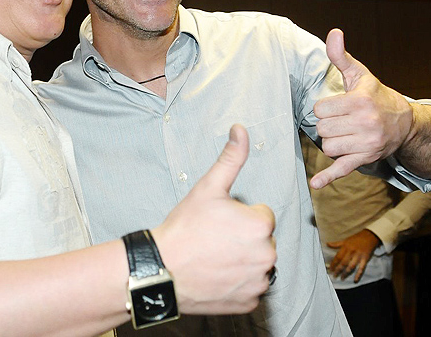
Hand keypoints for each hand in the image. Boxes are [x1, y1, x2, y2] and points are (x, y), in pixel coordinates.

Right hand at [154, 125, 276, 314]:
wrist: (163, 271)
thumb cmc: (184, 229)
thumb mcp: (207, 188)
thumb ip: (230, 158)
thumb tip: (240, 129)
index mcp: (260, 224)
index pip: (260, 214)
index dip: (238, 215)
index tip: (218, 222)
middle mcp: (267, 254)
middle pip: (261, 239)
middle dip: (243, 237)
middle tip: (214, 239)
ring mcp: (259, 280)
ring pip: (257, 262)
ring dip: (242, 259)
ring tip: (214, 257)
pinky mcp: (250, 301)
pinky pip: (250, 286)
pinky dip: (237, 282)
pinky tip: (216, 275)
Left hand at [310, 29, 412, 188]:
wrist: (403, 122)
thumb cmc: (374, 95)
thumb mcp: (359, 75)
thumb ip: (341, 56)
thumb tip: (333, 32)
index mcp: (359, 101)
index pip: (319, 109)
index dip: (324, 108)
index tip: (337, 106)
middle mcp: (365, 123)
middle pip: (321, 129)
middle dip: (327, 124)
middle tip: (342, 120)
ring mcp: (365, 143)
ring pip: (327, 146)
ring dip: (331, 141)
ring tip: (346, 133)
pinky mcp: (364, 159)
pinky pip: (342, 169)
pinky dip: (328, 178)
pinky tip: (315, 184)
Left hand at [327, 229, 379, 281]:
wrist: (369, 236)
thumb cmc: (356, 239)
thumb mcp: (345, 240)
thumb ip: (336, 244)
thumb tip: (327, 244)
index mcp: (345, 247)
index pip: (338, 257)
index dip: (333, 264)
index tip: (330, 269)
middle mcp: (351, 252)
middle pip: (343, 263)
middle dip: (338, 270)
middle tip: (334, 276)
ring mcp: (358, 256)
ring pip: (351, 266)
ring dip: (346, 273)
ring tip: (342, 278)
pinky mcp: (365, 259)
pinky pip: (361, 268)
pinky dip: (358, 274)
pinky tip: (355, 280)